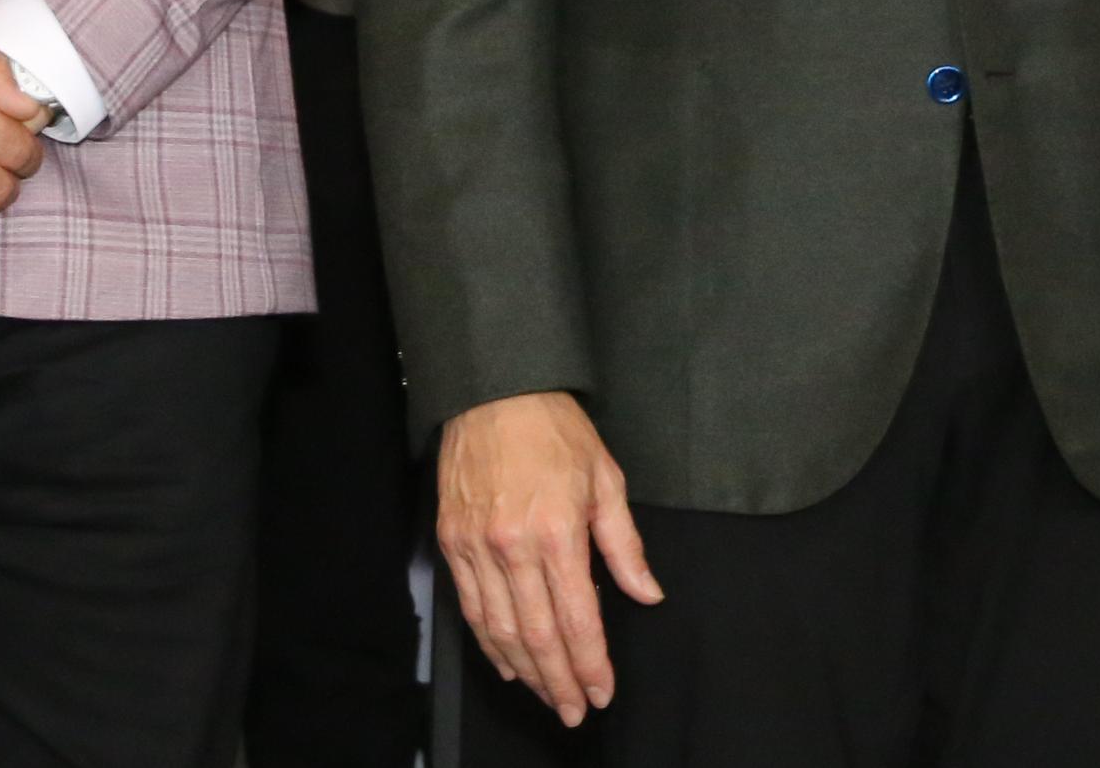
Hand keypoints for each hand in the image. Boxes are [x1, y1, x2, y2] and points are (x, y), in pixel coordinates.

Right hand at [437, 390, 661, 728]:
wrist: (493, 389)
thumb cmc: (554, 429)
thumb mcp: (606, 479)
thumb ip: (625, 545)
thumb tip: (647, 593)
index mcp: (557, 532)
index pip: (576, 619)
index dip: (591, 664)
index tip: (601, 692)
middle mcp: (512, 546)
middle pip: (537, 636)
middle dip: (558, 681)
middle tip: (573, 711)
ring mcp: (476, 546)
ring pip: (500, 629)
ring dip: (524, 670)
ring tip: (545, 694)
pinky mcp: (452, 540)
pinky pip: (471, 606)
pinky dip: (488, 641)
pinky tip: (507, 662)